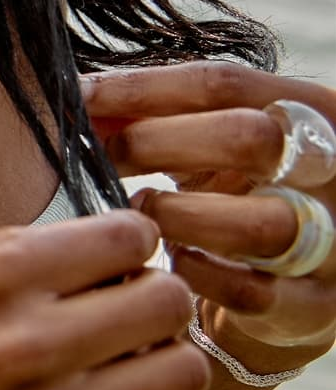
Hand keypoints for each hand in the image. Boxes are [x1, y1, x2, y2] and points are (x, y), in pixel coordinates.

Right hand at [0, 205, 207, 389]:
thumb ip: (16, 268)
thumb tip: (104, 260)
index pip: (133, 233)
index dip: (129, 245)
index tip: (109, 264)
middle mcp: (27, 343)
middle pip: (171, 302)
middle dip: (153, 302)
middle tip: (119, 319)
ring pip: (178, 377)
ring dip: (151, 368)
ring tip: (108, 375)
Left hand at [81, 60, 335, 360]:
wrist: (290, 286)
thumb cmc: (236, 199)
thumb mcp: (209, 148)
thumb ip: (156, 120)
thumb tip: (79, 100)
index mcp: (312, 113)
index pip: (224, 83)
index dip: (142, 88)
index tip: (81, 98)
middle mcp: (335, 171)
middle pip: (251, 138)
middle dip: (160, 144)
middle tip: (109, 157)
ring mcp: (333, 241)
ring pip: (259, 223)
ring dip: (179, 217)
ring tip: (139, 212)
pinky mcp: (316, 306)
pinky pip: (251, 292)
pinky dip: (197, 275)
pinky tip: (168, 261)